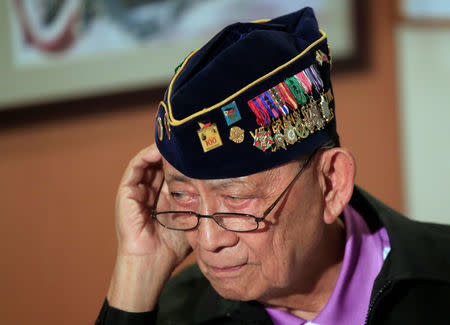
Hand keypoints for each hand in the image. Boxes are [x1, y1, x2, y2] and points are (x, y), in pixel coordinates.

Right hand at [115, 144, 190, 265]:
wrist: (152, 262)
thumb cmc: (173, 246)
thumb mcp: (191, 217)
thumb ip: (201, 204)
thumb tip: (224, 192)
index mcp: (163, 196)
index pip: (172, 170)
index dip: (183, 159)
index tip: (198, 148)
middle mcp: (149, 191)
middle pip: (160, 163)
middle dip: (173, 150)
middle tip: (188, 138)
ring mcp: (137, 191)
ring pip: (148, 161)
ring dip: (160, 148)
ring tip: (175, 138)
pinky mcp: (126, 192)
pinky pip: (136, 167)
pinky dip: (147, 155)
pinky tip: (160, 148)